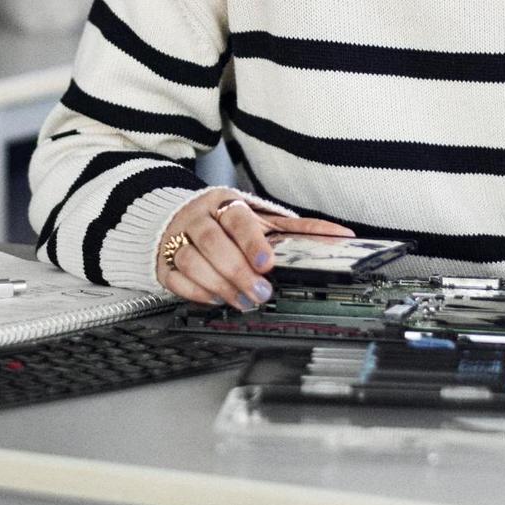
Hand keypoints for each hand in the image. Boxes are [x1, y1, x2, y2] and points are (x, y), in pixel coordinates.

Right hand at [155, 190, 352, 308]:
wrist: (176, 219)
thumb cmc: (227, 222)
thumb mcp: (262, 219)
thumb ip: (298, 228)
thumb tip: (341, 235)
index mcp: (224, 203)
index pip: (237, 219)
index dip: (251, 242)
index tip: (266, 263)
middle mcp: (198, 218)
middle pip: (212, 242)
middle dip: (237, 272)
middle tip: (259, 294)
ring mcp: (176, 239)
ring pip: (191, 260)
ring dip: (219, 285)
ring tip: (241, 301)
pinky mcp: (163, 262)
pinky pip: (176, 278)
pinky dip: (196, 292)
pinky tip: (216, 299)